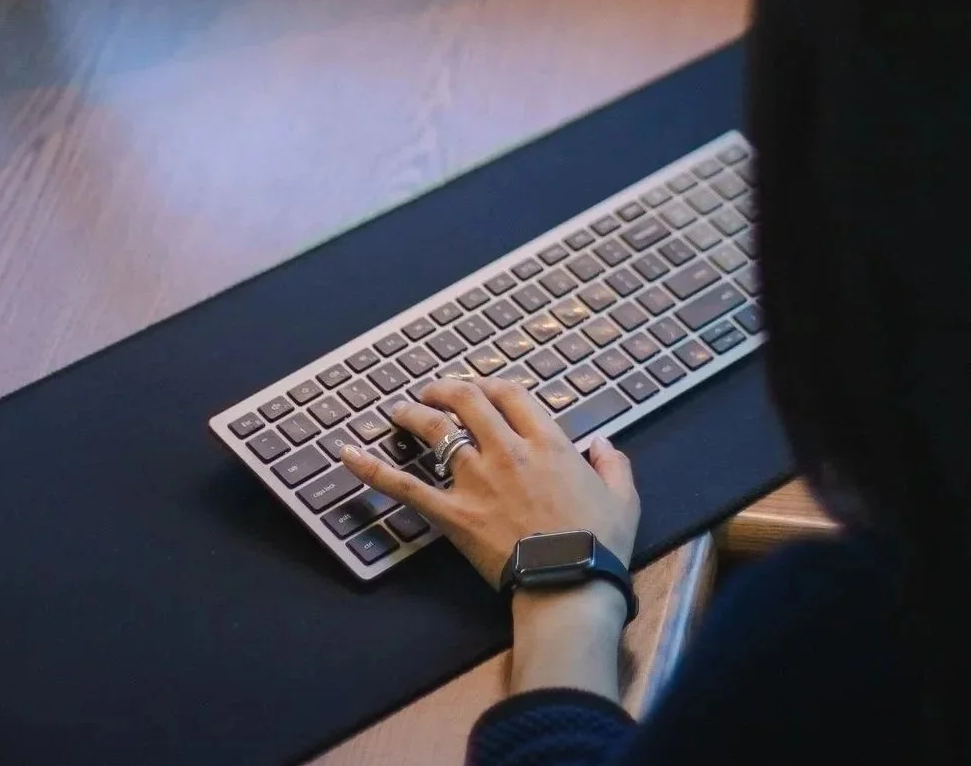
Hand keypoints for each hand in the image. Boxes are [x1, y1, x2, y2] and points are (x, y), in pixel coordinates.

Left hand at [340, 378, 640, 586]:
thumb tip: (603, 446)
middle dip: (449, 388)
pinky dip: (373, 468)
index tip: (486, 390)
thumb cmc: (599, 544)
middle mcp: (508, 451)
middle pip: (470, 401)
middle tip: (435, 390)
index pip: (513, 395)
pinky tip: (347, 453)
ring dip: (415, 414)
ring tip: (400, 410)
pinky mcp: (453, 514)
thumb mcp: (622, 497)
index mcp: (549, 443)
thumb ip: (613, 464)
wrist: (569, 584)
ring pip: (437, 431)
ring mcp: (476, 480)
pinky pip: (405, 486)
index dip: (495, 386)